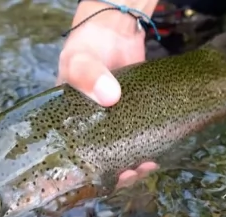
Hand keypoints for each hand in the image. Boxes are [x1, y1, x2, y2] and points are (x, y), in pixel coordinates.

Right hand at [57, 0, 159, 187]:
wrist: (114, 30)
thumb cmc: (86, 47)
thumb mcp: (79, 60)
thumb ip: (89, 75)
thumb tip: (110, 97)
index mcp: (70, 124)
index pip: (74, 155)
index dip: (87, 171)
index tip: (102, 177)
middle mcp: (90, 129)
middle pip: (100, 160)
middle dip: (116, 173)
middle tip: (130, 173)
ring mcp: (114, 124)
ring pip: (121, 153)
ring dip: (133, 164)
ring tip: (145, 166)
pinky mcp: (134, 116)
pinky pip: (139, 137)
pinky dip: (147, 147)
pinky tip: (156, 155)